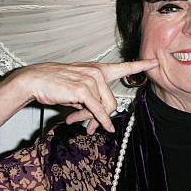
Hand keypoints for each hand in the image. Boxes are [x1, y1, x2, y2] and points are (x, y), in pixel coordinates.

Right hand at [13, 59, 157, 133]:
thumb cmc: (56, 85)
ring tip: (74, 121)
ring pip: (104, 107)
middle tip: (88, 127)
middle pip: (112, 102)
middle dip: (101, 117)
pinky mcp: (83, 89)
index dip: (141, 65)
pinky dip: (100, 121)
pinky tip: (99, 128)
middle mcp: (97, 72)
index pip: (124, 66)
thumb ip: (92, 101)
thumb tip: (99, 121)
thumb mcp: (78, 92)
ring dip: (90, 119)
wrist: (35, 80)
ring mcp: (90, 79)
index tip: (155, 62)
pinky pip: (97, 110)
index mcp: (98, 69)